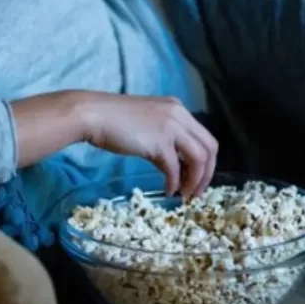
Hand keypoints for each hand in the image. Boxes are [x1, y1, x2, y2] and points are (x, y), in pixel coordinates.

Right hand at [80, 92, 218, 199]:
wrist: (94, 115)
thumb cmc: (114, 119)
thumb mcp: (148, 121)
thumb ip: (164, 134)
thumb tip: (176, 161)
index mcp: (178, 109)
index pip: (205, 136)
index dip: (206, 161)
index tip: (197, 177)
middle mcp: (179, 115)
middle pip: (209, 148)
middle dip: (207, 174)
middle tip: (197, 191)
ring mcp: (170, 128)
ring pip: (198, 159)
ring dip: (194, 181)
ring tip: (185, 195)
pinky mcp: (158, 143)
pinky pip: (174, 169)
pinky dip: (174, 183)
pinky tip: (168, 191)